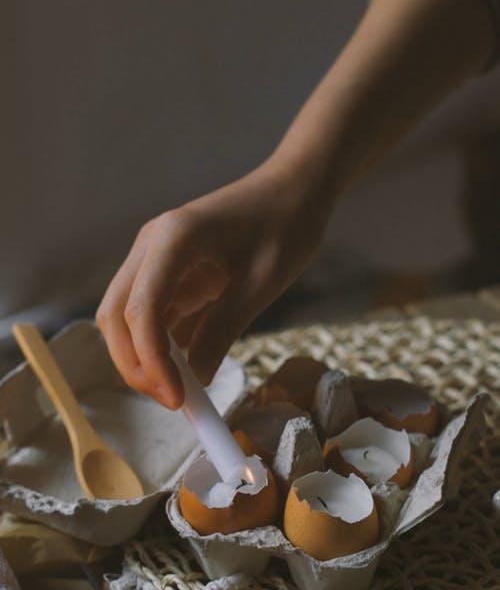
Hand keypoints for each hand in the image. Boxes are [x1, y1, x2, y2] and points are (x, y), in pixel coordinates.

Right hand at [96, 159, 325, 408]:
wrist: (293, 188)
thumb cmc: (284, 226)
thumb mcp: (260, 284)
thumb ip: (222, 330)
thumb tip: (196, 380)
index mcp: (173, 239)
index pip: (142, 310)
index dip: (152, 361)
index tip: (177, 399)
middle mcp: (151, 246)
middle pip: (116, 316)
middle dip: (135, 364)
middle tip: (173, 401)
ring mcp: (154, 257)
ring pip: (126, 318)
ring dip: (145, 358)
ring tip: (182, 391)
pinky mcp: (166, 270)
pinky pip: (152, 314)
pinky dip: (162, 345)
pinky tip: (188, 368)